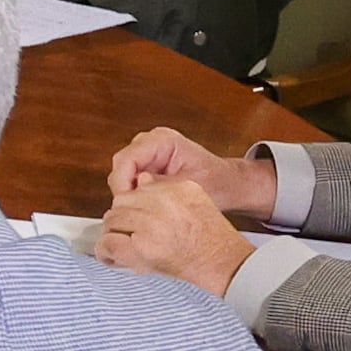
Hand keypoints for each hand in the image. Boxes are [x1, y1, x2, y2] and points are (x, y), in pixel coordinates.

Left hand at [95, 180, 251, 296]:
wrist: (221, 262)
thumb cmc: (211, 238)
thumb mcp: (195, 201)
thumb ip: (167, 190)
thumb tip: (141, 178)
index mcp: (176, 189)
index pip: (138, 189)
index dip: (133, 205)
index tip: (134, 218)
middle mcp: (162, 202)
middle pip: (121, 203)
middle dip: (121, 219)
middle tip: (127, 234)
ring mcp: (150, 224)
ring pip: (112, 221)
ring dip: (114, 234)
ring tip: (123, 247)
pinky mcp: (141, 247)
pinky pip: (109, 242)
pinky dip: (106, 252)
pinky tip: (111, 257)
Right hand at [105, 127, 276, 222]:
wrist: (229, 185)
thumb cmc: (217, 181)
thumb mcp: (191, 186)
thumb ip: (161, 186)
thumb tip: (135, 191)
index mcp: (162, 140)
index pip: (126, 159)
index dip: (122, 183)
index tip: (126, 203)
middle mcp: (150, 144)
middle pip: (121, 167)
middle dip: (124, 190)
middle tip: (132, 210)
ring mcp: (147, 156)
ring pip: (122, 176)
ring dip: (129, 195)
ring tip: (142, 211)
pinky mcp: (147, 169)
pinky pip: (130, 183)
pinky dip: (135, 198)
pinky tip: (146, 208)